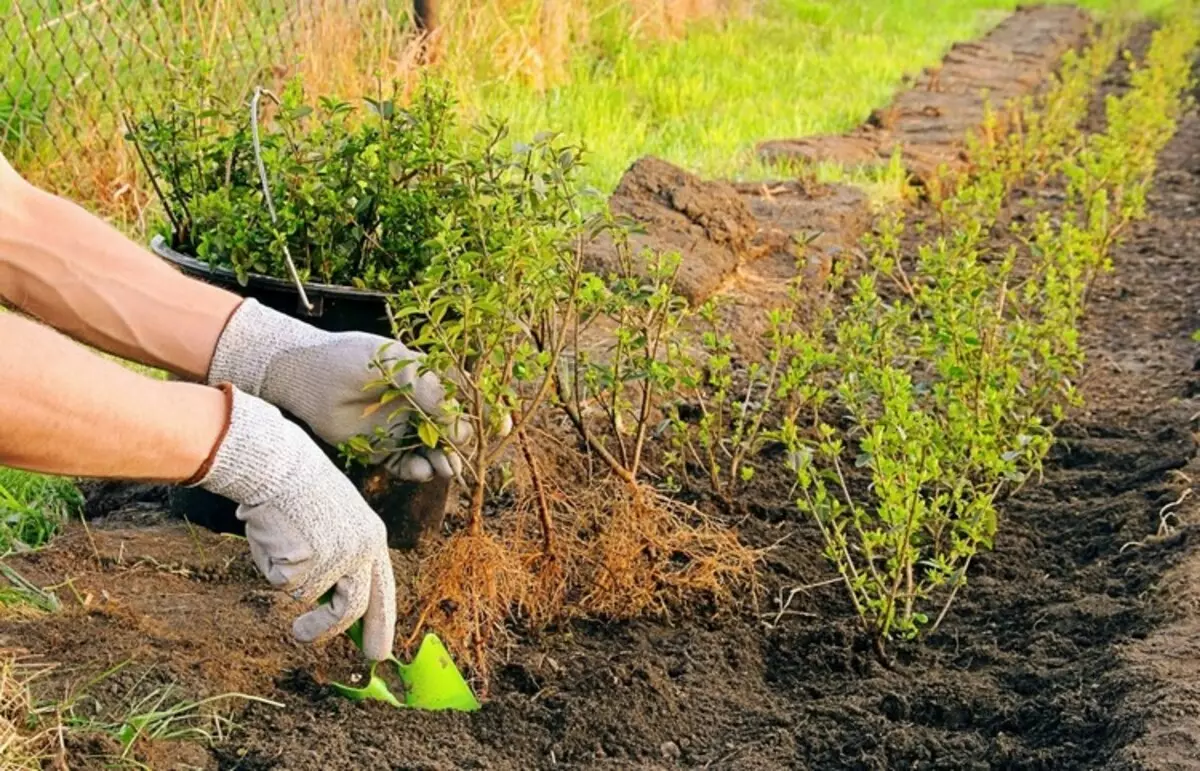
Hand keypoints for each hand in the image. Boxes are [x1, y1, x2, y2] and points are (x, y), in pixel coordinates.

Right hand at [192, 385, 395, 658]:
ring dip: (294, 593)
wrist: (278, 463)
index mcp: (373, 538)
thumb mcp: (335, 522)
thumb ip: (341, 559)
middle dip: (333, 632)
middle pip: (354, 607)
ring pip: (310, 597)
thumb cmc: (299, 490)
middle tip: (308, 641)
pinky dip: (273, 567)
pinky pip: (284, 583)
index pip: (383, 589)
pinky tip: (274, 538)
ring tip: (284, 569)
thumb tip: (332, 604)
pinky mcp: (307, 562)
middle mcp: (361, 550)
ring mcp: (335, 558)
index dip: (381, 622)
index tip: (379, 650)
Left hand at [207, 299, 469, 481]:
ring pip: (431, 450)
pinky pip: (405, 464)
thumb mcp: (394, 366)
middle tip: (468, 456)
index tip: (501, 428)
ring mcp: (398, 427)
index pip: (462, 397)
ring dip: (443, 461)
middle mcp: (415, 404)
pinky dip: (417, 470)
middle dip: (463, 444)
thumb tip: (457, 420)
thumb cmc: (348, 359)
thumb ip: (427, 390)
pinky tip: (422, 471)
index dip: (483, 413)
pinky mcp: (378, 448)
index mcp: (424, 377)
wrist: (302, 376)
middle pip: (451, 429)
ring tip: (447, 469)